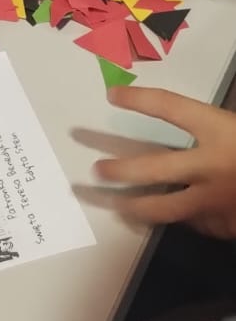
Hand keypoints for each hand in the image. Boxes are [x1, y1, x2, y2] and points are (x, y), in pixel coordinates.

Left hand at [95, 86, 235, 235]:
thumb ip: (218, 127)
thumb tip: (192, 122)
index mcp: (220, 130)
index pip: (170, 107)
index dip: (139, 100)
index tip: (113, 95)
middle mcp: (210, 166)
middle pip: (152, 169)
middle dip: (119, 171)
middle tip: (97, 170)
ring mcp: (215, 200)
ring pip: (163, 208)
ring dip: (133, 208)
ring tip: (115, 206)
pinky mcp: (224, 225)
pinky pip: (195, 223)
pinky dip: (183, 218)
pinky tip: (171, 217)